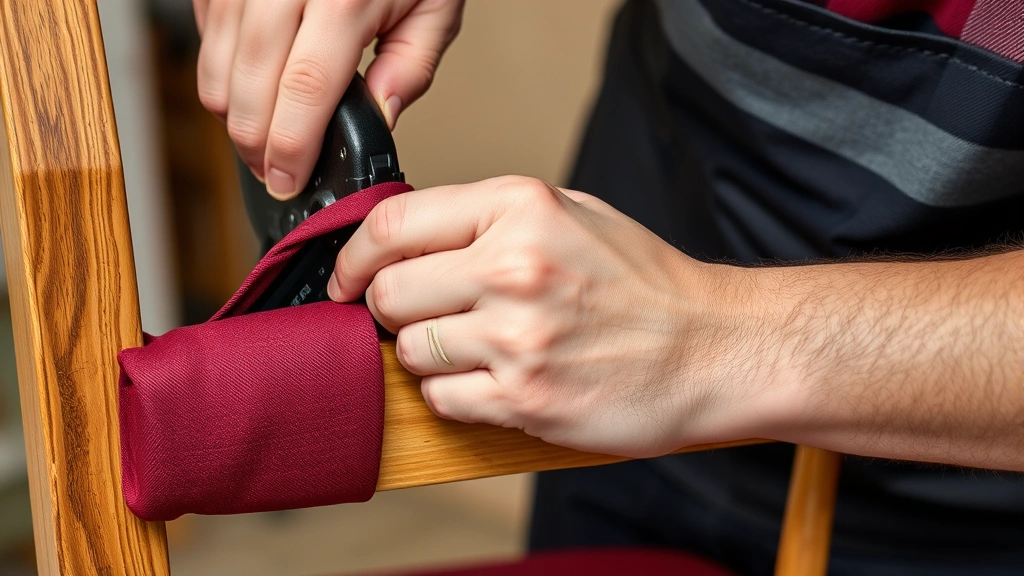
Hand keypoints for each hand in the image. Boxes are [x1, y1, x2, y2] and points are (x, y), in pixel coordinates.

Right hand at [193, 0, 463, 198]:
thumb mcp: (435, 5)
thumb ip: (411, 67)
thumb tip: (378, 121)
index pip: (305, 89)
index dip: (290, 147)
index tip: (288, 181)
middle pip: (248, 85)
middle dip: (255, 144)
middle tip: (276, 172)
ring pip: (215, 67)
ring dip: (234, 114)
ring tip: (266, 134)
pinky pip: (202, 37)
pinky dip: (221, 72)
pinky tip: (254, 82)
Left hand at [327, 177, 766, 456]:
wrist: (714, 347)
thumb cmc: (646, 284)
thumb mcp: (572, 214)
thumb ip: (490, 216)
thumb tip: (410, 233)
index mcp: (521, 208)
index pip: (392, 224)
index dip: (351, 255)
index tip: (346, 275)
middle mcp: (513, 267)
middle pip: (387, 292)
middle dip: (389, 308)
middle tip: (417, 315)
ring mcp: (518, 337)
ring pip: (409, 350)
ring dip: (426, 353)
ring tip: (473, 347)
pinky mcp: (526, 398)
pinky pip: (441, 398)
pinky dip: (453, 394)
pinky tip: (492, 380)